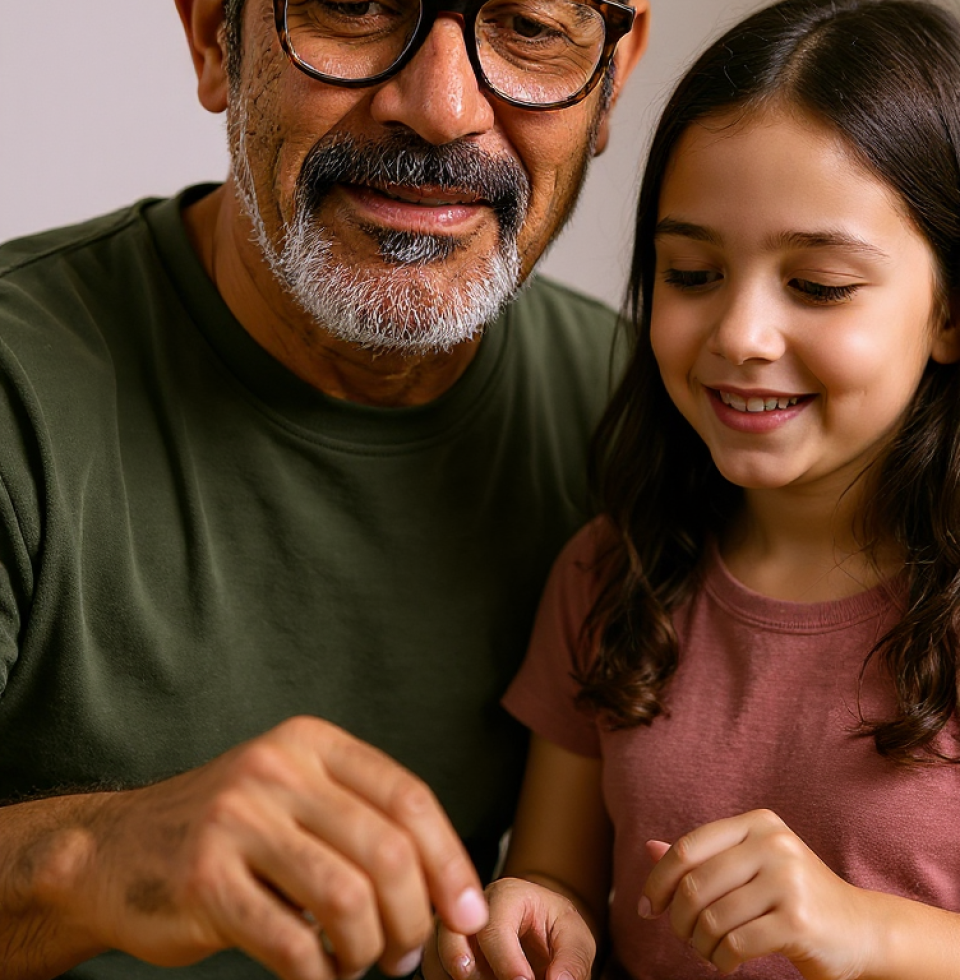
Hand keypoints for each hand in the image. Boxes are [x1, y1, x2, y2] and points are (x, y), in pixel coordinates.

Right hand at [38, 716, 487, 979]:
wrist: (115, 851)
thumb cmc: (230, 833)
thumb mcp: (296, 797)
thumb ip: (362, 822)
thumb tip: (448, 889)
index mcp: (311, 743)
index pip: (408, 798)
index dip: (451, 860)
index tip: (468, 913)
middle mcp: (277, 769)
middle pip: (388, 851)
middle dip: (414, 916)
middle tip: (408, 953)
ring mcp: (237, 820)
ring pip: (347, 899)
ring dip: (369, 949)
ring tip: (363, 964)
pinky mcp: (204, 879)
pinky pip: (292, 943)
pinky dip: (320, 975)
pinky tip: (320, 977)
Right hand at [426, 878, 594, 979]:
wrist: (540, 934)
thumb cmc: (555, 931)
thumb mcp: (575, 939)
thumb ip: (572, 960)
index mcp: (507, 894)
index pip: (494, 924)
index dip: (505, 961)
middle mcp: (472, 905)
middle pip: (451, 932)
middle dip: (467, 968)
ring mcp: (452, 925)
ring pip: (433, 952)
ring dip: (452, 975)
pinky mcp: (440, 949)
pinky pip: (429, 968)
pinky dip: (442, 979)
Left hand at [640, 809, 874, 979]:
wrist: (862, 929)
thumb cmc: (792, 896)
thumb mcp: (748, 866)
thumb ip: (702, 858)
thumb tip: (648, 848)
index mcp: (756, 823)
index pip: (687, 848)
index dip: (657, 881)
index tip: (647, 909)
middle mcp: (773, 843)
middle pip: (694, 884)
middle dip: (677, 920)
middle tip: (682, 938)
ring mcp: (789, 879)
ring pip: (712, 918)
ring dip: (699, 944)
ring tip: (706, 951)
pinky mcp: (798, 919)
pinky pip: (736, 943)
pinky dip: (720, 959)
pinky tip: (725, 962)